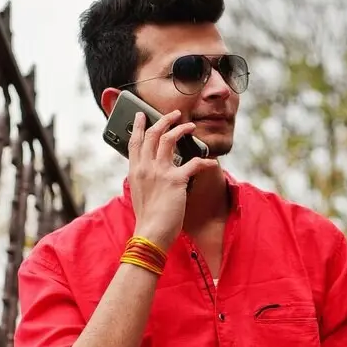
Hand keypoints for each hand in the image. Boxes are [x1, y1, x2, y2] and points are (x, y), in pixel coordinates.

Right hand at [127, 110, 218, 248]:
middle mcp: (145, 167)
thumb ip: (144, 177)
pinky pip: (194, 164)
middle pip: (153, 134)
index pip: (135, 142)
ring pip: (170, 139)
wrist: (151, 232)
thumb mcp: (139, 192)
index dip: (139, 126)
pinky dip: (204, 161)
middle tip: (175, 114)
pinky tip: (211, 162)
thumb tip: (152, 169)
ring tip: (191, 126)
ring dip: (182, 129)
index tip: (142, 115)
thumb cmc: (147, 216)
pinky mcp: (176, 180)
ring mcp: (160, 172)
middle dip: (165, 120)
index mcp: (135, 170)